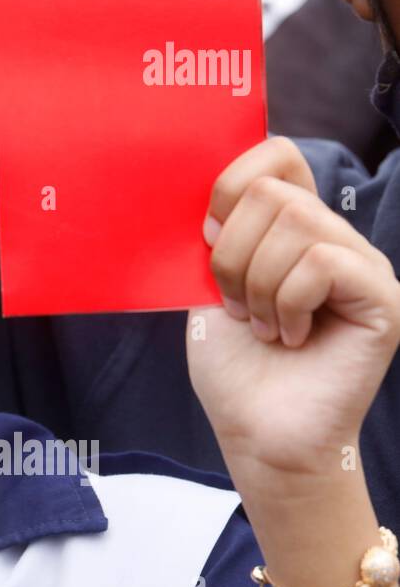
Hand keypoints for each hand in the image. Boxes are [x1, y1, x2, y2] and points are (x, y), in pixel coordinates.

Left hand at [186, 138, 399, 483]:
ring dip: (257, 285)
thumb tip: (213, 196)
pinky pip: (322, 263)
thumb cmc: (233, 364)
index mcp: (293, 227)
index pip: (278, 155)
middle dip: (232, 254)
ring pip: (295, 226)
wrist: (257, 431)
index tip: (209, 235)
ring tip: (264, 327)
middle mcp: (335, 237)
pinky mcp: (383, 299)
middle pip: (272, 193)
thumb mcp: (206, 285)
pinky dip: (288, 302)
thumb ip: (217, 233)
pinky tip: (292, 337)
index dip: (231, 182)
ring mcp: (364, 266)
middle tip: (237, 306)